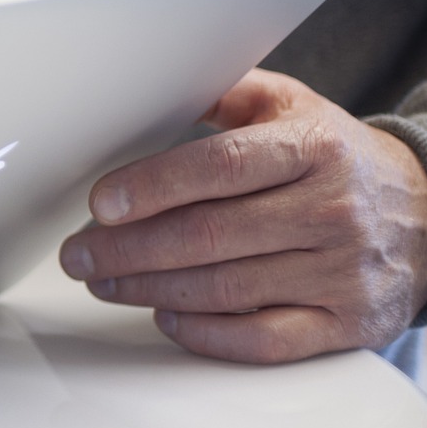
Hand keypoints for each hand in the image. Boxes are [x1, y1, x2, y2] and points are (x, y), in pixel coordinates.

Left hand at [59, 68, 426, 361]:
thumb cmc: (339, 158)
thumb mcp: (292, 107)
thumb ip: (223, 94)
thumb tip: (149, 87)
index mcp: (313, 150)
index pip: (220, 168)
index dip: (152, 187)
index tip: (100, 203)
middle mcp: (332, 211)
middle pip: (209, 235)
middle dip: (128, 248)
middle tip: (78, 253)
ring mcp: (342, 272)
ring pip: (226, 289)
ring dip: (149, 288)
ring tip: (103, 280)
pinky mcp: (348, 323)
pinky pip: (265, 339)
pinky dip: (206, 334)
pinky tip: (165, 317)